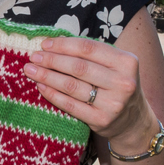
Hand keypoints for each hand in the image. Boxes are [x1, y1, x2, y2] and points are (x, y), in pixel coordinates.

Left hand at [23, 35, 157, 152]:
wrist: (133, 121)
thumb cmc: (116, 86)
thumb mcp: (115, 66)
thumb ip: (92, 55)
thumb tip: (54, 43)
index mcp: (127, 62)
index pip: (89, 48)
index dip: (63, 45)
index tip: (45, 44)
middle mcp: (122, 82)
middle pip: (78, 67)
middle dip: (51, 60)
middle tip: (33, 57)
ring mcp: (113, 103)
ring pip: (72, 86)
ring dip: (47, 76)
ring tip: (30, 70)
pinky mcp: (101, 120)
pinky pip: (70, 105)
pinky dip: (52, 94)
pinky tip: (41, 86)